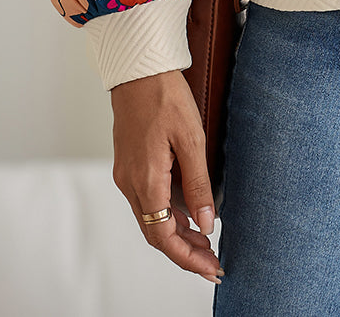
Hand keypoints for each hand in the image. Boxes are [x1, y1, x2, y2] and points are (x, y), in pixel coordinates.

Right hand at [111, 69, 223, 284]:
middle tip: (212, 261)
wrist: (138, 70)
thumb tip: (207, 224)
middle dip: (184, 251)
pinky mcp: (129, 165)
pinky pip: (147, 201)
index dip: (187, 257)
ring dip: (176, 234)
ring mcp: (126, 175)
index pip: (164, 236)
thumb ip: (198, 184)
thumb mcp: (192, 139)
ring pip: (151, 218)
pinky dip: (168, 214)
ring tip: (206, 242)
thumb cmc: (166, 97)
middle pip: (156, 232)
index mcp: (145, 180)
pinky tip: (188, 214)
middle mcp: (130, 183)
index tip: (211, 268)